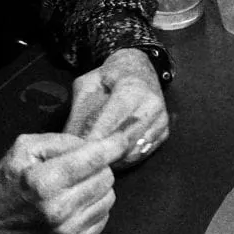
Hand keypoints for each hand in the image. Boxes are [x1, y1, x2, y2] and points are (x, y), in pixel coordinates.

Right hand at [0, 132, 128, 233]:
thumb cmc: (6, 184)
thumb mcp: (23, 149)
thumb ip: (61, 141)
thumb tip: (93, 144)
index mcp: (44, 181)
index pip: (94, 159)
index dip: (113, 146)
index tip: (122, 138)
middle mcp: (58, 208)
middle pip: (106, 177)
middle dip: (98, 167)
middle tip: (80, 167)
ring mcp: (67, 230)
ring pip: (109, 198)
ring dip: (98, 187)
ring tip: (75, 186)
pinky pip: (104, 218)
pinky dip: (95, 206)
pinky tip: (76, 203)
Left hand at [61, 48, 168, 166]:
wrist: (138, 69)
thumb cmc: (109, 77)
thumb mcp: (87, 86)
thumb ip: (79, 112)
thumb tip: (70, 141)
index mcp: (133, 87)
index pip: (113, 118)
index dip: (95, 137)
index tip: (78, 152)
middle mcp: (152, 104)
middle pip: (125, 138)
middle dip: (103, 152)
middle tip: (83, 164)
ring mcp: (161, 119)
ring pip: (134, 150)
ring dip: (113, 159)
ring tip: (94, 162)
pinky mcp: (164, 132)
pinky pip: (142, 153)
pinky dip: (125, 159)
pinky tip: (110, 157)